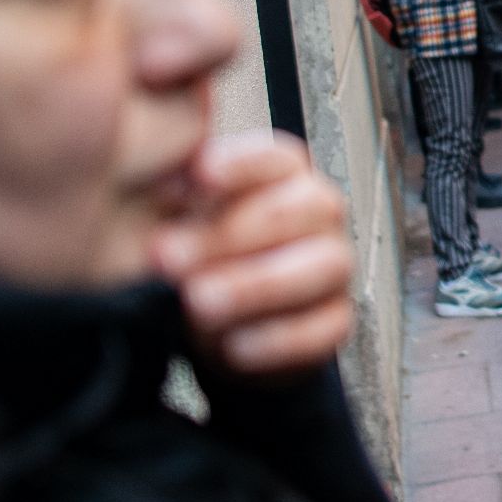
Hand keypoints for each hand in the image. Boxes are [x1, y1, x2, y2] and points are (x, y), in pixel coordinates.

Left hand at [152, 131, 354, 377]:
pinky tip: (234, 344)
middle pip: (296, 209)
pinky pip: (321, 330)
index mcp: (282, 175)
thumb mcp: (181, 217)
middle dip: (229, 234)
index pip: (275, 156)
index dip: (240, 165)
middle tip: (168, 256)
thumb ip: (177, 194)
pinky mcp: (336, 321)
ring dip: (255, 285)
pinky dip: (277, 340)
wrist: (217, 323)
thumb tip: (165, 182)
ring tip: (198, 301)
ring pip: (319, 267)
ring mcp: (334, 267)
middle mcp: (319, 213)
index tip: (198, 177)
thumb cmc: (201, 256)